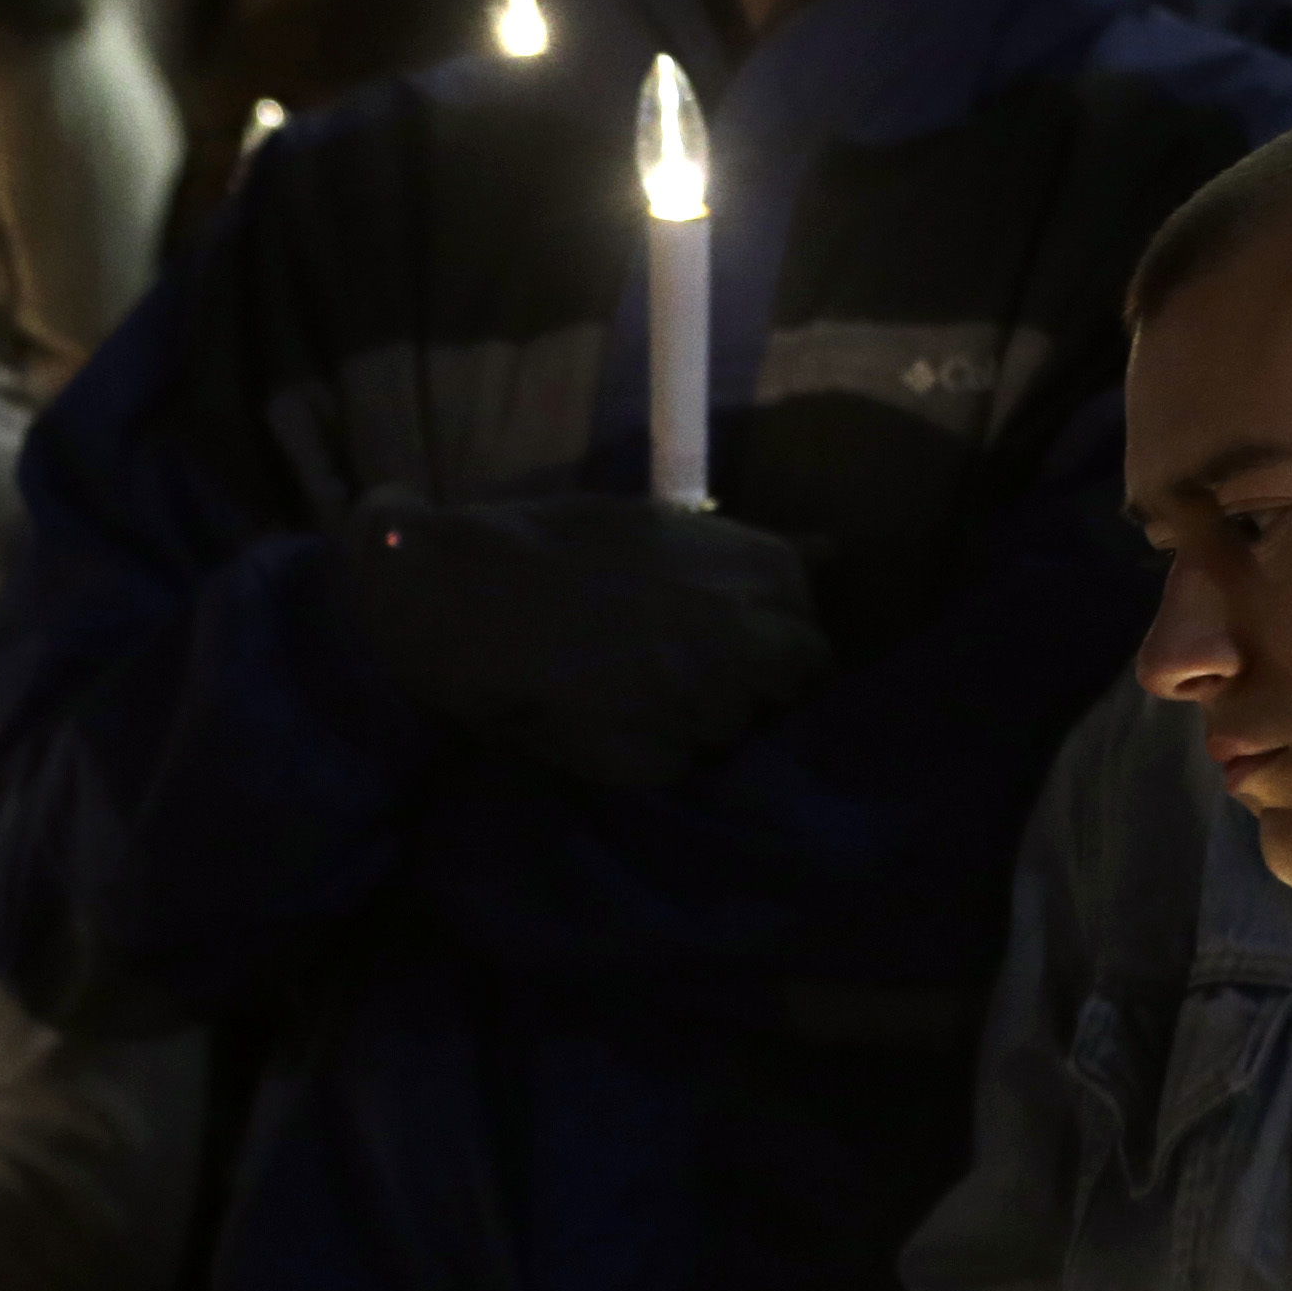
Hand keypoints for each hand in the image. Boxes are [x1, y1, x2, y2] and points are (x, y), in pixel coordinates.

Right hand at [330, 490, 830, 790]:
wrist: (458, 595)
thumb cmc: (550, 543)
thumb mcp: (660, 524)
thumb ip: (749, 552)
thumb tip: (834, 553)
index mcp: (761, 573)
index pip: (813, 639)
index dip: (775, 646)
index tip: (739, 647)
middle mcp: (750, 642)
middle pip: (792, 689)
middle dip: (755, 689)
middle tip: (691, 678)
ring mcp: (706, 708)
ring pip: (730, 734)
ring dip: (696, 721)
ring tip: (628, 691)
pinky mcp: (655, 762)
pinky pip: (672, 765)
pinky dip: (645, 751)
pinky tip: (599, 717)